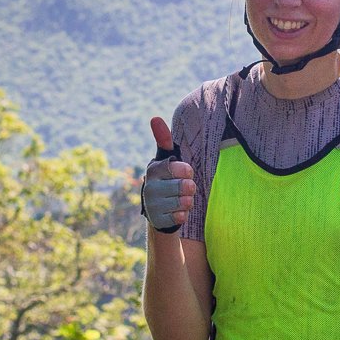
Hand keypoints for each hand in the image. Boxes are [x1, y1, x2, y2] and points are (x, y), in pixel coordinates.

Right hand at [141, 116, 195, 235]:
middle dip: (190, 188)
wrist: (159, 210)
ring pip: (185, 202)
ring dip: (188, 201)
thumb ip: (164, 140)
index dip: (188, 172)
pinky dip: (183, 214)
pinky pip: (181, 217)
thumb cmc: (167, 179)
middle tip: (185, 189)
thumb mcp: (167, 159)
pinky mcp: (157, 221)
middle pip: (185, 187)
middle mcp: (149, 187)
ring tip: (181, 199)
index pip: (180, 168)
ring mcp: (152, 205)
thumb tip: (154, 118)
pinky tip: (176, 212)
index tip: (186, 173)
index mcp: (153, 169)